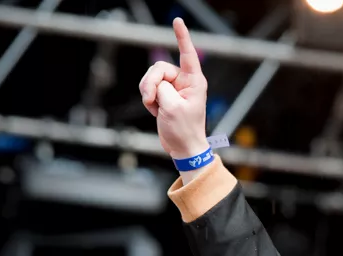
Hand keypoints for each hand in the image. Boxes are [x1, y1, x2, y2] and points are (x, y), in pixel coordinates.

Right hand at [139, 18, 209, 158]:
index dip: (182, 37)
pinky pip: (148, 88)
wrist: (182, 148)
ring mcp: (174, 88)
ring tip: (154, 108)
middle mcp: (185, 81)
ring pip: (151, 78)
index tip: (178, 20)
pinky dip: (148, 99)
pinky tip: (155, 111)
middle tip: (150, 100)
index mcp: (194, 81)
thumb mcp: (172, 108)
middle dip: (150, 83)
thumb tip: (156, 84)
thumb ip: (162, 89)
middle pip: (158, 68)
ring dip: (147, 92)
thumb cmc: (184, 130)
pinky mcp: (165, 95)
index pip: (188, 54)